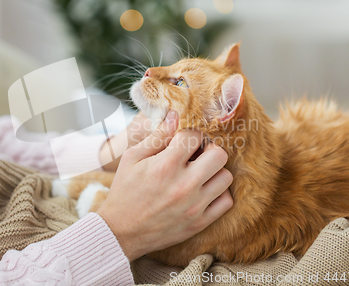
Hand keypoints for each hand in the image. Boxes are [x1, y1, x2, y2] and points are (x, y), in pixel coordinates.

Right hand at [97, 111, 233, 261]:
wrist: (121, 231)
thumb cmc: (125, 190)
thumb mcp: (132, 158)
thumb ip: (157, 136)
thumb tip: (176, 116)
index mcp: (166, 165)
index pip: (195, 135)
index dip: (190, 133)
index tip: (184, 139)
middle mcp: (184, 185)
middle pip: (219, 154)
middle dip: (208, 149)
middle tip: (197, 153)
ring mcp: (195, 205)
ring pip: (226, 177)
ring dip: (215, 171)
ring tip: (200, 172)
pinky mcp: (200, 222)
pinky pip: (226, 201)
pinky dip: (218, 193)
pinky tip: (204, 190)